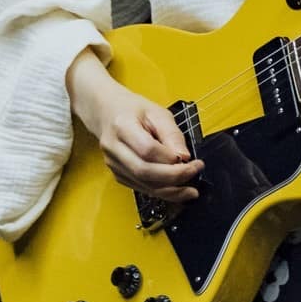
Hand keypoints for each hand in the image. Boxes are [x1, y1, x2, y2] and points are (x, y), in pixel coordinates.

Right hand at [65, 48, 200, 201]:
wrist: (107, 112)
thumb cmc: (131, 109)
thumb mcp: (156, 112)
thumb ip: (172, 134)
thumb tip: (184, 157)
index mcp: (122, 126)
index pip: (147, 149)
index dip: (169, 158)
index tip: (189, 159)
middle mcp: (114, 148)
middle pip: (144, 171)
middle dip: (173, 177)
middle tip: (194, 173)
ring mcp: (113, 164)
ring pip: (143, 185)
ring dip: (170, 191)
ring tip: (190, 190)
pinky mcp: (118, 174)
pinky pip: (141, 188)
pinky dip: (160, 191)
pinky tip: (176, 189)